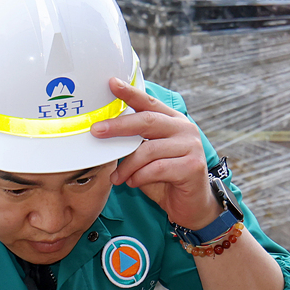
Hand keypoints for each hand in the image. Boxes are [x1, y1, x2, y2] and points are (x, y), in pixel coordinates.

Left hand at [91, 77, 221, 230]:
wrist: (192, 206)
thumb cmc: (166, 179)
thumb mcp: (148, 157)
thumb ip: (135, 143)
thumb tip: (104, 134)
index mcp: (173, 121)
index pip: (149, 103)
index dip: (130, 93)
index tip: (111, 83)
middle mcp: (185, 129)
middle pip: (147, 121)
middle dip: (119, 126)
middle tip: (96, 130)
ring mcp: (191, 146)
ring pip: (148, 151)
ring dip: (127, 166)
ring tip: (117, 178)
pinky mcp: (193, 166)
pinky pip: (157, 169)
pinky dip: (139, 177)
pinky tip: (132, 183)